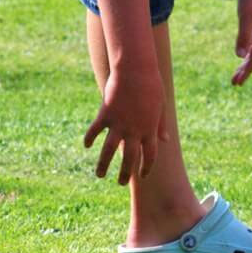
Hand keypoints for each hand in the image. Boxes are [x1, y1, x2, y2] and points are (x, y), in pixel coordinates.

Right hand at [83, 66, 168, 183]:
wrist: (136, 69)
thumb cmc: (151, 85)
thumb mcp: (161, 106)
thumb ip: (161, 125)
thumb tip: (164, 140)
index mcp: (150, 130)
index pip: (149, 156)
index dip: (146, 168)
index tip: (142, 176)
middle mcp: (134, 131)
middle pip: (130, 159)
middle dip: (125, 173)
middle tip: (120, 183)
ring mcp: (119, 124)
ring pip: (109, 151)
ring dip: (104, 165)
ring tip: (100, 175)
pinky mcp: (105, 115)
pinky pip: (95, 131)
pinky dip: (90, 138)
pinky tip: (87, 145)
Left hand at [233, 0, 251, 84]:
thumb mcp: (245, 16)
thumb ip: (243, 36)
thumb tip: (240, 56)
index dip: (247, 71)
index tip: (237, 82)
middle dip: (246, 70)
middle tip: (235, 83)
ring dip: (246, 62)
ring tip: (238, 73)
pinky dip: (248, 51)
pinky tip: (243, 54)